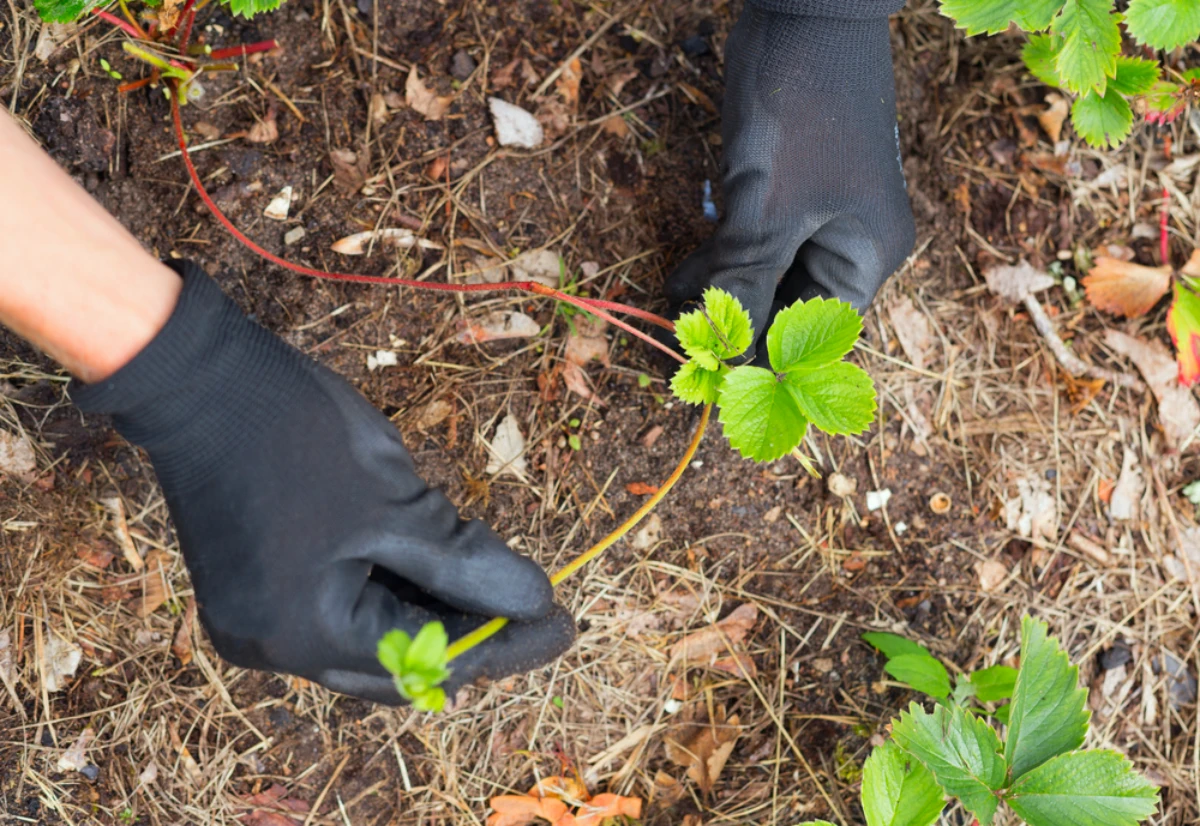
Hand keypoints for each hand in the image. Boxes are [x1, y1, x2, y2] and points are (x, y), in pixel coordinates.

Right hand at [71, 261, 574, 703]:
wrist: (198, 379)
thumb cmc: (297, 434)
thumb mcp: (398, 503)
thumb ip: (467, 566)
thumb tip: (533, 603)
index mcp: (307, 632)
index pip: (429, 659)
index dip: (503, 642)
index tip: (561, 622)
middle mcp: (273, 646)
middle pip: (397, 664)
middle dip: (470, 637)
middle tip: (536, 613)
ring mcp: (256, 621)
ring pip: (368, 640)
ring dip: (432, 617)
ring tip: (496, 591)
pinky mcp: (252, 591)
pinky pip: (337, 613)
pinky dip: (390, 598)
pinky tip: (437, 575)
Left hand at [666, 0, 914, 361]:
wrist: (803, 6)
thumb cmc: (801, 105)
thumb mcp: (767, 204)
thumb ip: (742, 280)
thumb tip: (719, 350)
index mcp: (867, 254)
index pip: (813, 333)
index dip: (764, 359)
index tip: (713, 381)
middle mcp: (850, 241)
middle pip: (790, 308)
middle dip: (737, 326)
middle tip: (682, 350)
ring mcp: (818, 214)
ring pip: (767, 276)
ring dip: (722, 295)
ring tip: (674, 317)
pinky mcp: (785, 189)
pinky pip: (754, 241)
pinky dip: (720, 259)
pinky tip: (681, 278)